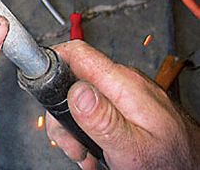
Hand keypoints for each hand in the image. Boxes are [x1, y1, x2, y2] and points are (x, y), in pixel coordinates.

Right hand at [46, 40, 199, 168]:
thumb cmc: (174, 164)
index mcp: (124, 85)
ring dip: (77, 128)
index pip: (77, 53)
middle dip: (64, 114)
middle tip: (71, 144)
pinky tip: (98, 150)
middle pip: (73, 81)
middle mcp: (125, 83)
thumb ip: (102, 119)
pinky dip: (91, 130)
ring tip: (86, 154)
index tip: (38, 86)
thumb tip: (75, 90)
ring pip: (83, 98)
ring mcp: (127, 94)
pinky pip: (98, 109)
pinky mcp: (129, 106)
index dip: (51, 63)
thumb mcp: (132, 147)